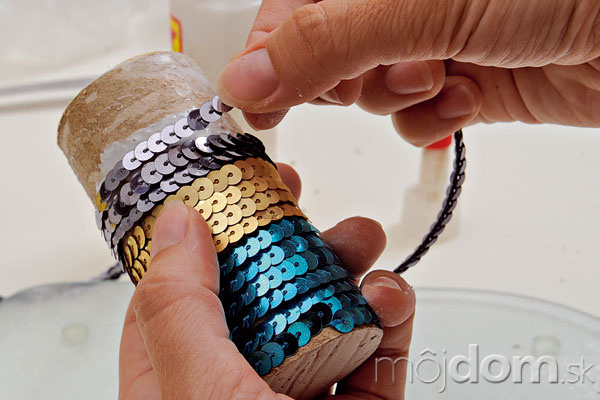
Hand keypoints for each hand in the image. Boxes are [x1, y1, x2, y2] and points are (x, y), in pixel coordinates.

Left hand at [119, 163, 415, 399]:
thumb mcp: (196, 389)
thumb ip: (180, 309)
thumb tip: (178, 223)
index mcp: (179, 383)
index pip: (177, 294)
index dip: (201, 233)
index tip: (228, 186)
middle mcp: (240, 385)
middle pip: (260, 290)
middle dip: (285, 235)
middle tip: (297, 192)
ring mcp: (303, 394)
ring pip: (323, 311)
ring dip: (347, 265)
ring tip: (363, 236)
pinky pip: (377, 347)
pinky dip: (391, 313)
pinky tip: (390, 296)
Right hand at [217, 0, 599, 145]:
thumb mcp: (423, 4)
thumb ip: (328, 42)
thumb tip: (249, 75)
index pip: (287, 12)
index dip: (269, 57)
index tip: (256, 100)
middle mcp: (394, 4)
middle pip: (325, 56)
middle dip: (348, 78)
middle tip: (377, 72)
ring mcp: (429, 41)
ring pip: (370, 92)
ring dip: (399, 97)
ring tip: (440, 76)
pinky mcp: (460, 80)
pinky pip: (416, 115)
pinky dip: (434, 118)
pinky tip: (467, 96)